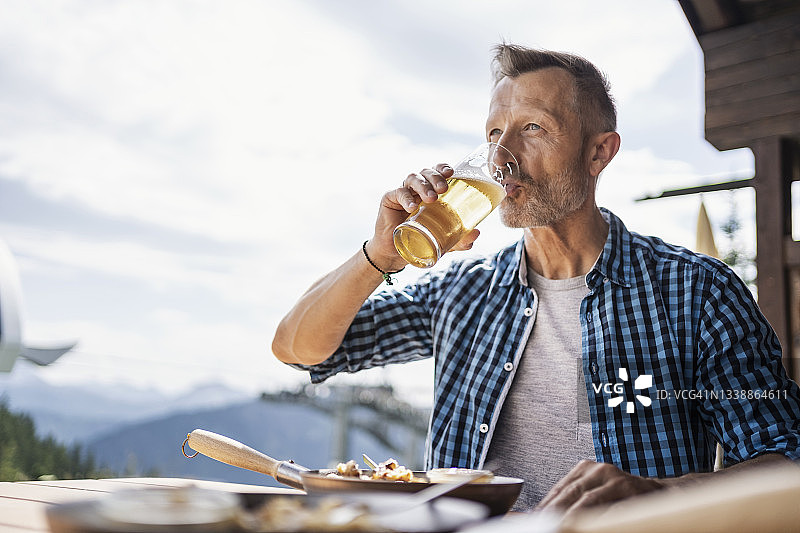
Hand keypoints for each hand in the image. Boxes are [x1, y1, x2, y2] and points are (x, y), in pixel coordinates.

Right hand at [368, 163, 479, 269]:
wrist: (395, 253)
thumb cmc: (419, 240)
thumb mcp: (443, 241)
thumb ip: (459, 239)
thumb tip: (476, 233)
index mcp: (430, 191)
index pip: (437, 172)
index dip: (443, 168)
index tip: (451, 173)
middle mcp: (417, 189)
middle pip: (426, 172)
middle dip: (436, 177)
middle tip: (443, 189)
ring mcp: (403, 192)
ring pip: (413, 178)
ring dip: (423, 185)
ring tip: (431, 198)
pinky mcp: (389, 200)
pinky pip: (398, 193)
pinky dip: (406, 198)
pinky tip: (412, 207)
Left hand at [537, 460, 663, 516]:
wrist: (658, 493)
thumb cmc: (621, 496)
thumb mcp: (594, 492)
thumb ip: (573, 501)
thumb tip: (544, 515)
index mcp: (586, 468)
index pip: (560, 489)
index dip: (546, 505)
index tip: (535, 519)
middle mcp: (599, 469)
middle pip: (570, 493)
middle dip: (555, 512)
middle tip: (544, 525)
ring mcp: (615, 478)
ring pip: (587, 500)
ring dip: (572, 516)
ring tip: (560, 526)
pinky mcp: (629, 488)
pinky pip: (609, 507)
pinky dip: (597, 518)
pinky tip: (586, 525)